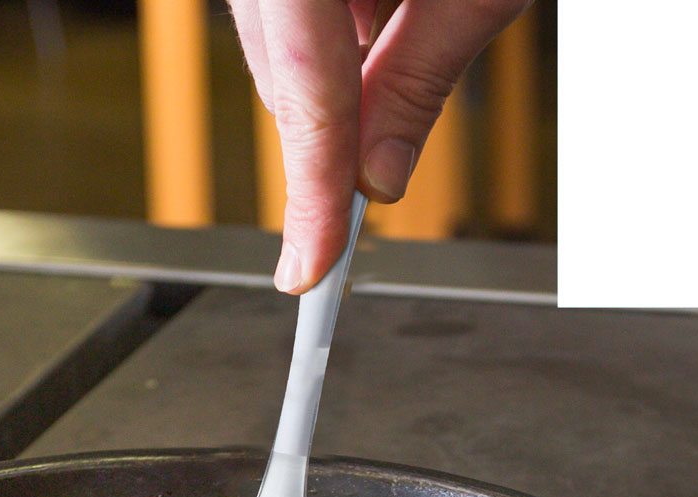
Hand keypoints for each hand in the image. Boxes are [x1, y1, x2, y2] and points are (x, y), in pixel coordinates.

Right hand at [227, 0, 530, 292]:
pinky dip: (330, 38)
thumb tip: (379, 181)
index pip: (304, 96)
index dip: (311, 193)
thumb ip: (419, 78)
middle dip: (331, 134)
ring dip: (334, 76)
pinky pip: (286, 17)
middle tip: (381, 174)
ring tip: (411, 30)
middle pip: (282, 78)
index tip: (309, 271)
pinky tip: (384, 13)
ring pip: (278, 52)